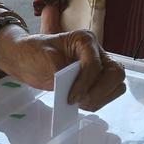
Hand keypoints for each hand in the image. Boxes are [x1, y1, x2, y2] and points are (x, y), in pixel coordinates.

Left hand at [0, 29, 126, 110]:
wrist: (26, 59)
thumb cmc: (33, 53)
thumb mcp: (44, 58)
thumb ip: (61, 72)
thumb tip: (77, 91)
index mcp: (85, 40)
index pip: (95, 63)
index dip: (85, 82)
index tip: (71, 97)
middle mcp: (97, 52)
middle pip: (116, 73)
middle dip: (100, 91)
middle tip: (80, 101)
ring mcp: (99, 67)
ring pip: (117, 85)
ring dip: (100, 98)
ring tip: (79, 103)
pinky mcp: (96, 81)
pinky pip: (108, 94)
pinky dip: (97, 102)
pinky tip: (80, 103)